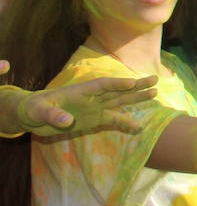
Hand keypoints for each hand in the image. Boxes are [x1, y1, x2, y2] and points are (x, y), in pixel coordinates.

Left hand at [11, 70, 156, 135]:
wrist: (31, 115)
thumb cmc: (33, 108)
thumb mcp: (38, 111)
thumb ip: (53, 114)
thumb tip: (68, 121)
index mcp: (80, 91)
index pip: (101, 85)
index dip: (116, 84)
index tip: (131, 83)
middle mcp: (91, 98)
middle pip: (117, 90)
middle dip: (136, 86)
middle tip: (155, 79)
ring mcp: (94, 108)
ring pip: (119, 101)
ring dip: (136, 98)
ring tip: (155, 92)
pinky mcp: (94, 119)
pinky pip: (113, 120)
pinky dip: (126, 123)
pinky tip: (139, 126)